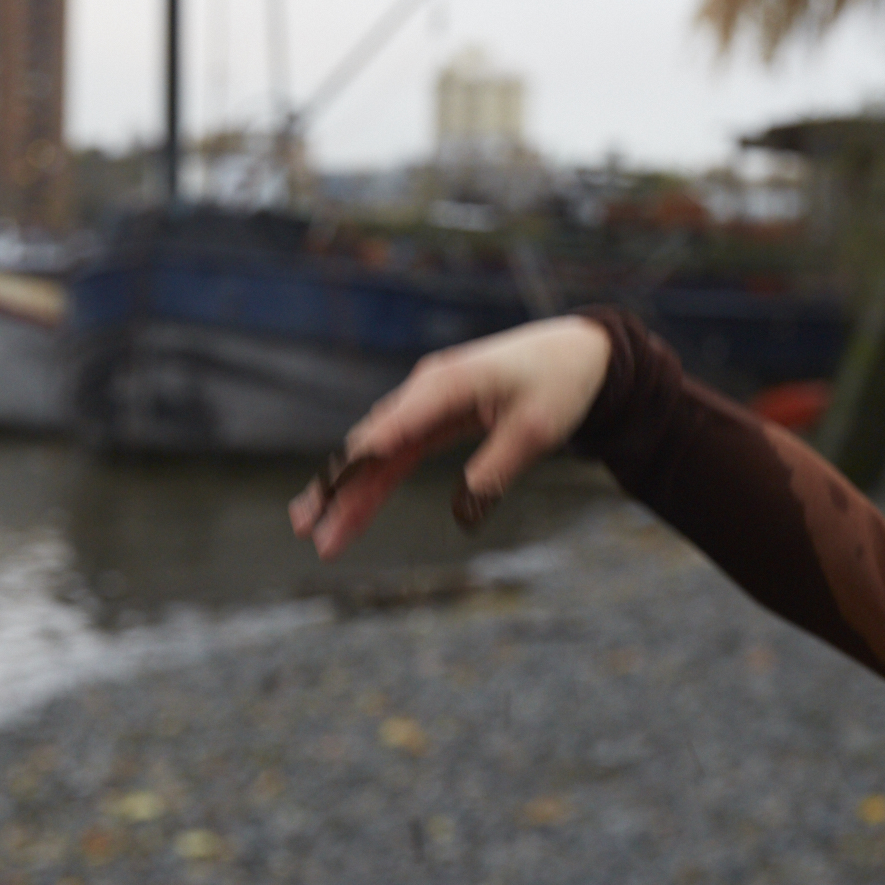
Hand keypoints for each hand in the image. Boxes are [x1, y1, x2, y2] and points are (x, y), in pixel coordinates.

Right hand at [288, 316, 612, 558]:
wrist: (575, 353)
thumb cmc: (557, 385)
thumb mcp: (536, 429)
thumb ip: (497, 465)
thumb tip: (465, 506)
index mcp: (445, 384)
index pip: (390, 430)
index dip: (358, 466)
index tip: (330, 496)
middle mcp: (425, 389)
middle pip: (371, 444)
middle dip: (339, 489)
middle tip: (309, 530)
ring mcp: (426, 402)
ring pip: (377, 452)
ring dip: (347, 490)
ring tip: (316, 531)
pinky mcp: (434, 416)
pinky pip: (396, 452)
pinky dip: (372, 480)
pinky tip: (348, 506)